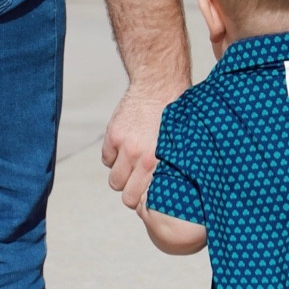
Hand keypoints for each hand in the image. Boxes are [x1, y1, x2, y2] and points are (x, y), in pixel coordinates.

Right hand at [101, 81, 181, 209]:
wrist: (160, 85)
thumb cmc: (176, 115)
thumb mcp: (182, 145)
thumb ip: (173, 168)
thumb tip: (173, 193)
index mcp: (162, 164)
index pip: (147, 200)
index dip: (146, 203)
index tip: (149, 201)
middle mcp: (142, 159)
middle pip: (127, 196)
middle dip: (132, 194)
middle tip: (138, 186)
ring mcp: (125, 147)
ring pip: (114, 181)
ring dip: (121, 177)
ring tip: (131, 167)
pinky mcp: (113, 136)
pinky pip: (106, 159)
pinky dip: (113, 157)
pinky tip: (124, 149)